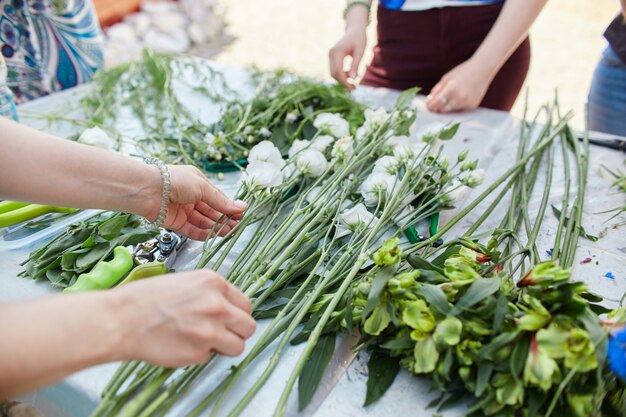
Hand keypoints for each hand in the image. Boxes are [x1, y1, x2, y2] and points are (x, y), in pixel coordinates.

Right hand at [113, 270, 255, 366]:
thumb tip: (229, 308)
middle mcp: (217, 306)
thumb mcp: (186, 282)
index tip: (229, 319)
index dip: (237, 314)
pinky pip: (211, 357)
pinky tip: (183, 344)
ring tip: (203, 341)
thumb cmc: (147, 299)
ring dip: (224, 347)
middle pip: (248, 326)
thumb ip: (212, 294)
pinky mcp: (199, 352)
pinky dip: (200, 354)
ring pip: (238, 346)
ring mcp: (210, 331)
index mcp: (214, 283)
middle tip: (221, 333)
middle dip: (236, 332)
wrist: (123, 319)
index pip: (246, 304)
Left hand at [148, 165, 246, 240]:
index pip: (217, 198)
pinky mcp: (175, 223)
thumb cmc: (175, 181)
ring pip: (203, 222)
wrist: (147, 189)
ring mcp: (183, 211)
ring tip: (230, 233)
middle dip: (224, 219)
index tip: (240, 215)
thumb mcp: (203, 187)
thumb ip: (221, 201)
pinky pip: (192, 230)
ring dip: (216, 228)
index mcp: (198, 184)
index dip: (229, 207)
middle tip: (237, 227)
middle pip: (211, 211)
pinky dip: (203, 234)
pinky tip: (214, 237)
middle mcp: (191, 197)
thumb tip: (241, 207)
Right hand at [329, 26, 366, 90]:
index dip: (344, 81)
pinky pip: (334, 69)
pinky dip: (341, 75)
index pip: (338, 71)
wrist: (355, 29)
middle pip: (334, 73)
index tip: (353, 88)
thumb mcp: (360, 52)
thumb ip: (356, 65)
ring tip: (353, 83)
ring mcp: (330, 55)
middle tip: (354, 88)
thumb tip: (353, 79)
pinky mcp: (332, 57)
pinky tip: (350, 75)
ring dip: (342, 79)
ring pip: (333, 73)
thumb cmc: (359, 39)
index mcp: (337, 52)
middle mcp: (331, 53)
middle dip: (343, 82)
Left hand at [426, 59, 493, 113]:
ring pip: (451, 110)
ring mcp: (466, 103)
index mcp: (451, 88)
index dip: (430, 105)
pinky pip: (460, 109)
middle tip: (436, 103)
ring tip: (451, 95)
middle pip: (442, 110)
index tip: (428, 105)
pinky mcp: (472, 106)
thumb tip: (429, 101)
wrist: (482, 70)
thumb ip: (437, 90)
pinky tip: (461, 96)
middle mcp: (459, 97)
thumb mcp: (446, 78)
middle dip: (438, 107)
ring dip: (447, 106)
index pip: (435, 103)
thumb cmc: (462, 72)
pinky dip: (457, 105)